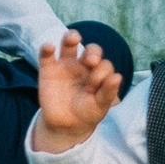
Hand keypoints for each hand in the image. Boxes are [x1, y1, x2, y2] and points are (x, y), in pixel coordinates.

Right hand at [29, 27, 122, 152]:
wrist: (66, 125)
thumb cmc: (88, 112)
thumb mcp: (100, 106)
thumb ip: (109, 92)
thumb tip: (118, 77)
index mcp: (98, 72)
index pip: (104, 65)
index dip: (102, 72)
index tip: (96, 87)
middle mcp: (83, 65)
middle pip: (91, 50)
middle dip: (93, 52)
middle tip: (91, 61)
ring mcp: (66, 65)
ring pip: (69, 44)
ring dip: (72, 37)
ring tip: (74, 38)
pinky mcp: (48, 70)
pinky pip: (46, 55)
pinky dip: (46, 49)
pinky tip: (49, 47)